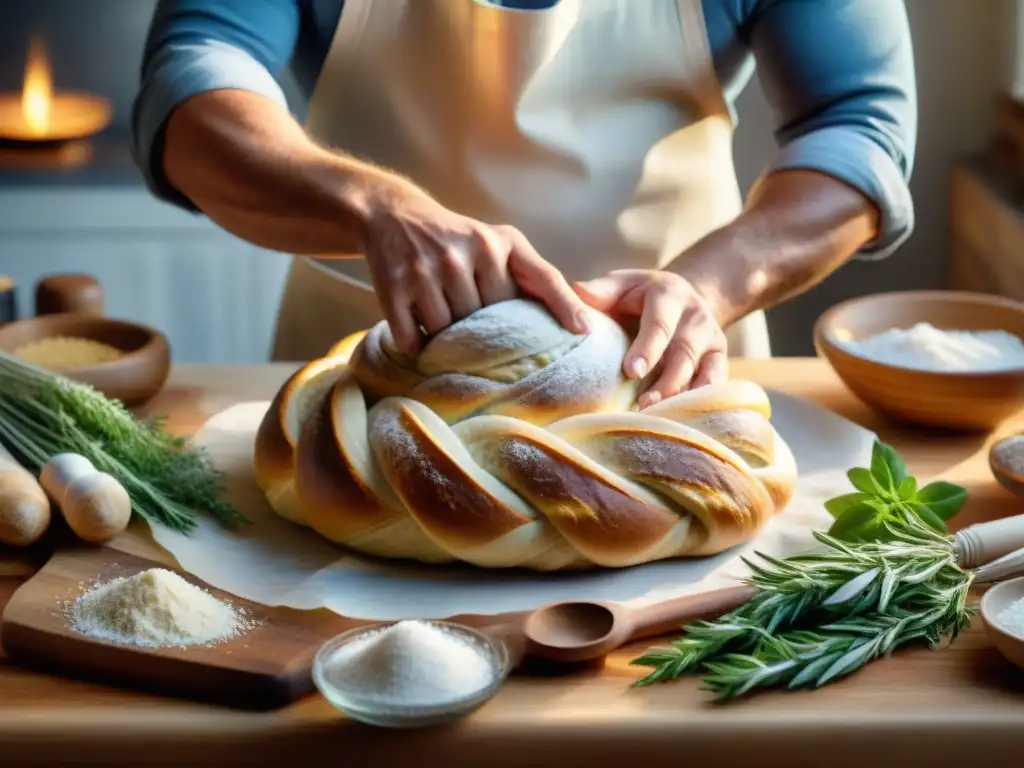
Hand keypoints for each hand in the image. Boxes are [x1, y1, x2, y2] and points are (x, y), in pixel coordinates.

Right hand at [362, 190, 589, 354]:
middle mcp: (465, 252)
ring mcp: (426, 269)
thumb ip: (527, 274)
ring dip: (446, 337)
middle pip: (489, 319)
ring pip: (449, 331)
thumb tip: (573, 320)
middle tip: (468, 319)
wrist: (394, 215)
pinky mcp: (393, 287)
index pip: (542, 276)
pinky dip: (417, 345)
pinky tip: (418, 330)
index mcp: (498, 242)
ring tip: (441, 319)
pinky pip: (413, 338)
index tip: (583, 329)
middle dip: (481, 327)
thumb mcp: (495, 242)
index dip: (565, 304)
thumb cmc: (456, 238)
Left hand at [573, 270, 727, 407]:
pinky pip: (715, 386)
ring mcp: (712, 341)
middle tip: (642, 405)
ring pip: (703, 373)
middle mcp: (697, 318)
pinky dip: (699, 406)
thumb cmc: (640, 295)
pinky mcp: (719, 361)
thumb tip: (575, 293)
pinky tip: (678, 423)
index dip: (648, 348)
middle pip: (685, 353)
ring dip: (680, 398)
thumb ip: (600, 291)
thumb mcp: (622, 284)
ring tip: (655, 419)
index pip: (661, 323)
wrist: (684, 298)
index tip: (631, 372)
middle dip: (666, 382)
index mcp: (670, 295)